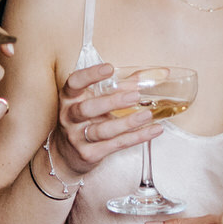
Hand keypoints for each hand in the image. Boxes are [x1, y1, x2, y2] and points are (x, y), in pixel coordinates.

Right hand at [48, 62, 161, 179]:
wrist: (67, 155)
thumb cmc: (86, 119)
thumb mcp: (96, 99)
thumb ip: (122, 85)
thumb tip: (156, 74)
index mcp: (70, 98)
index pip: (75, 82)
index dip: (90, 74)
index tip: (109, 68)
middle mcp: (70, 117)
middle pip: (87, 108)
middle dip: (112, 102)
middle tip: (135, 96)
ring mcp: (77, 137)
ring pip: (102, 130)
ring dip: (127, 123)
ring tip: (147, 115)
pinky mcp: (89, 154)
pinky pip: (115, 145)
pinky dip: (136, 137)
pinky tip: (153, 130)